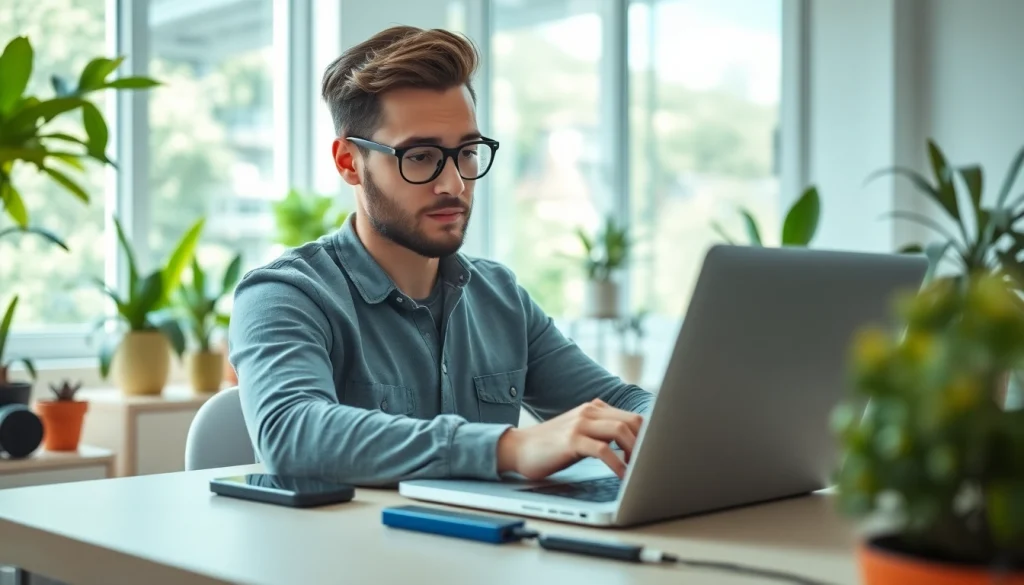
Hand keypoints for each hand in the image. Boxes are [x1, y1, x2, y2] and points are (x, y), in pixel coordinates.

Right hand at [496, 399, 643, 479]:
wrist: (518, 448)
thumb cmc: (550, 445)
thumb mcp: (580, 432)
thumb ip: (601, 431)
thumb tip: (632, 444)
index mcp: (594, 408)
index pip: (632, 416)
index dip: (647, 436)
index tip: (651, 455)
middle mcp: (589, 411)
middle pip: (632, 421)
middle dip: (645, 444)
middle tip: (646, 465)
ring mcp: (580, 424)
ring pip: (621, 430)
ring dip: (635, 452)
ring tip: (637, 471)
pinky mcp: (571, 440)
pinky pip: (603, 450)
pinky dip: (618, 465)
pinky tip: (622, 476)